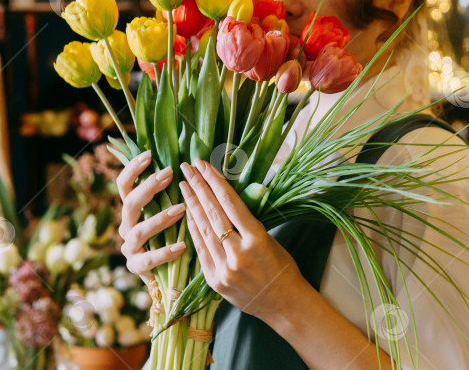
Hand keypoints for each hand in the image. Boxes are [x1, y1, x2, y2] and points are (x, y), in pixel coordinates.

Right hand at [116, 150, 187, 285]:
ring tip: (181, 209)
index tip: (149, 154)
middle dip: (149, 187)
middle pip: (129, 203)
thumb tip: (195, 165)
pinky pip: (148, 259)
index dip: (133, 169)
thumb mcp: (174, 212)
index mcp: (133, 210)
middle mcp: (127, 226)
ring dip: (160, 218)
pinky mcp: (136, 267)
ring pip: (139, 230)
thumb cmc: (175, 236)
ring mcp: (129, 247)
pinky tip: (182, 245)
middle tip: (169, 174)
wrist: (169, 277)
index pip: (124, 185)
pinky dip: (165, 252)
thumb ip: (177, 193)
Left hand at [179, 158, 305, 320]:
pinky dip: (193, 229)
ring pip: (203, 230)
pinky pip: (200, 249)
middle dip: (199, 187)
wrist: (284, 304)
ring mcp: (225, 269)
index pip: (231, 203)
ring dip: (191, 205)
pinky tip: (187, 213)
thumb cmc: (281, 267)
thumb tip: (225, 197)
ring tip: (184, 185)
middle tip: (187, 167)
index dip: (215, 182)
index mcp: (258, 239)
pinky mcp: (215, 281)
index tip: (204, 165)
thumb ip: (247, 222)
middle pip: (213, 213)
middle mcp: (239, 253)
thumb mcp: (270, 238)